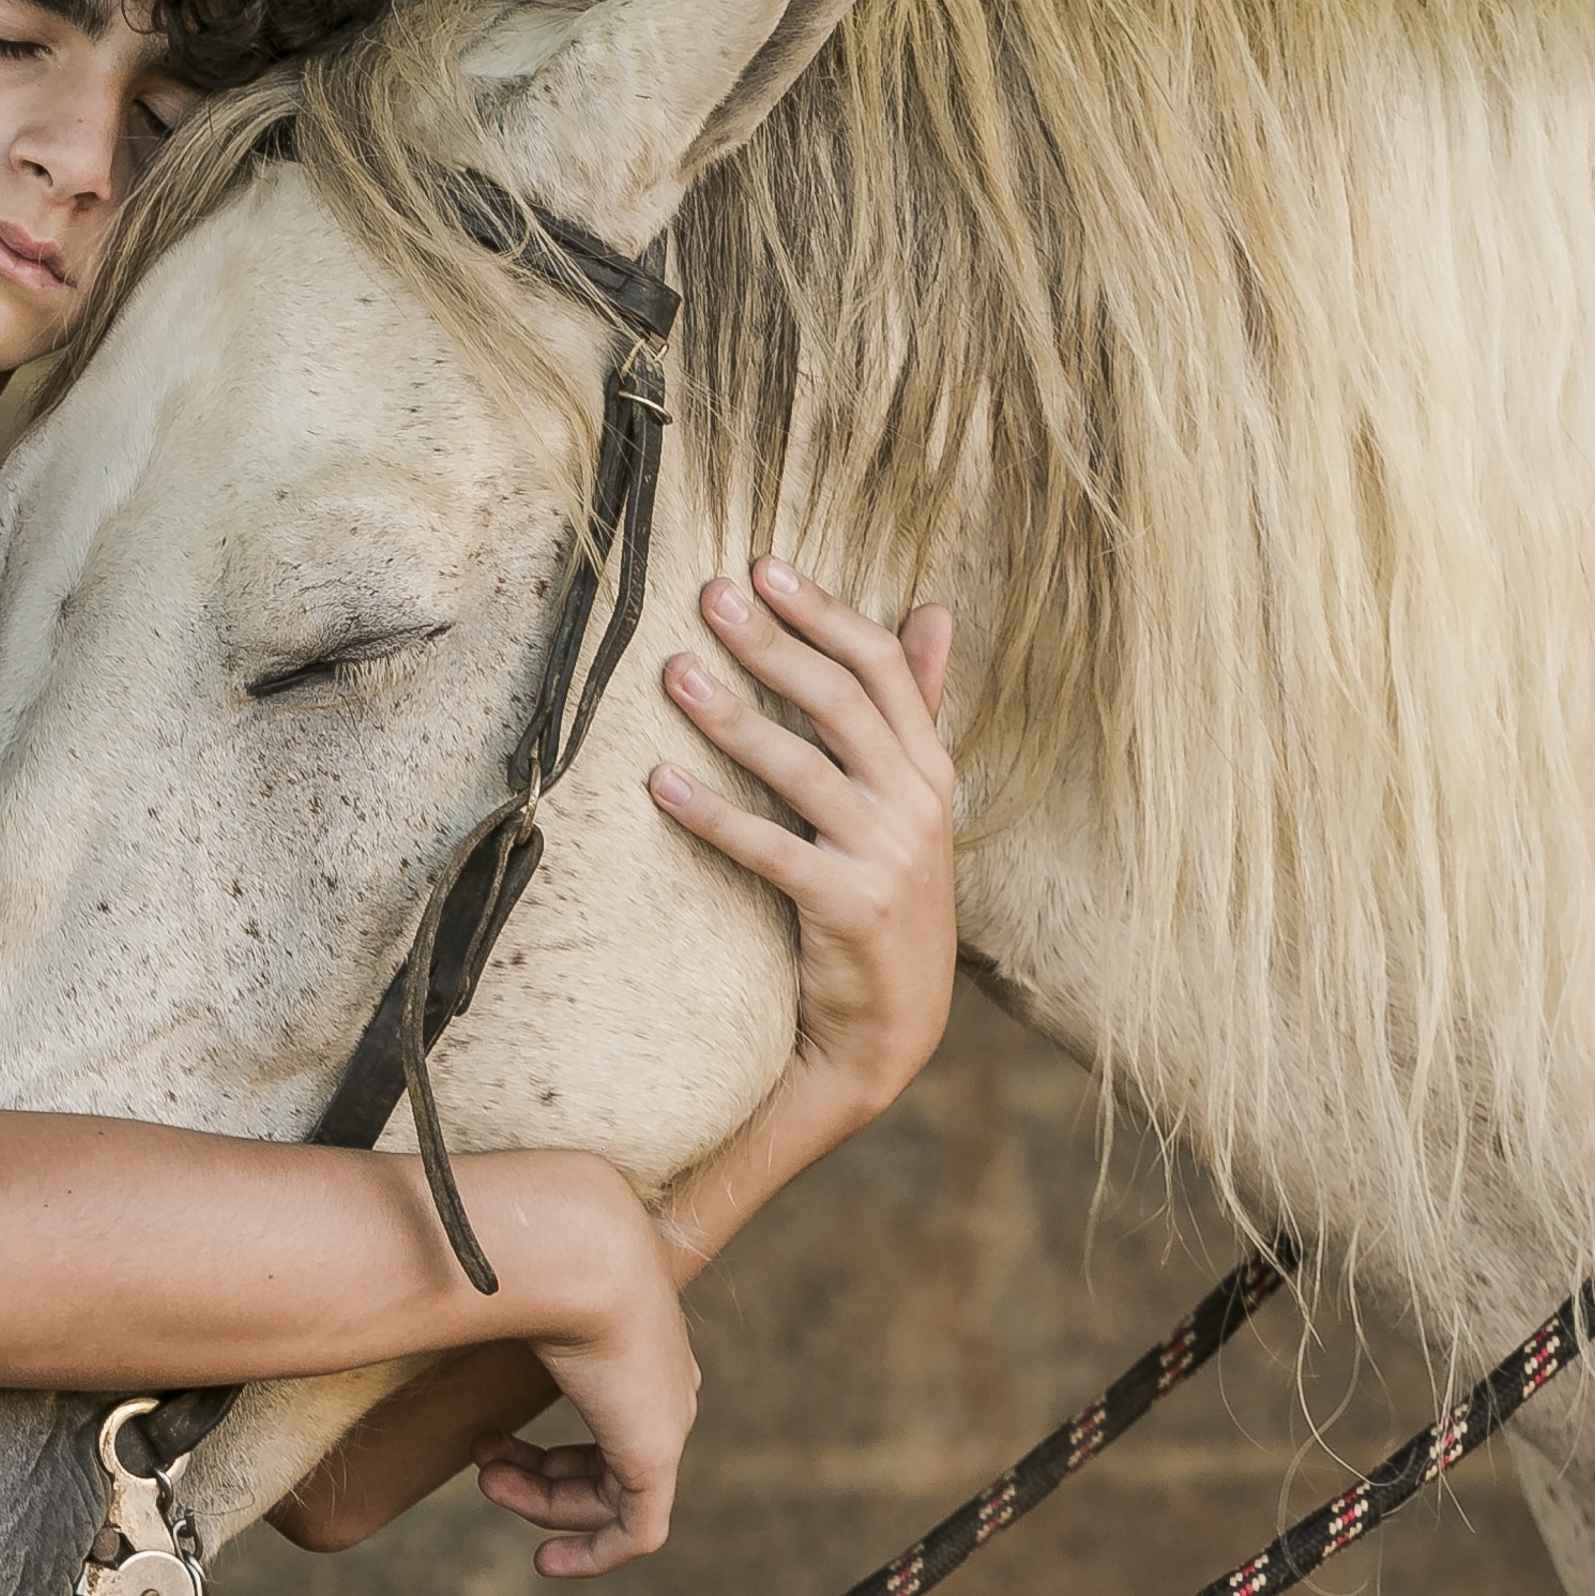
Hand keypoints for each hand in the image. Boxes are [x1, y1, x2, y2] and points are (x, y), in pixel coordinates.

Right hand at [509, 1163, 699, 1576]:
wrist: (578, 1250)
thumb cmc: (533, 1254)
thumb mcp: (509, 1281)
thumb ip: (483, 1296)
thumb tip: (414, 1276)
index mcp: (641, 1339)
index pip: (609, 1412)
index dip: (553, 1450)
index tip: (492, 1450)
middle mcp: (665, 1381)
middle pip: (607, 1457)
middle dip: (538, 1475)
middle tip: (481, 1464)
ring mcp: (666, 1419)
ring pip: (611, 1494)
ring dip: (541, 1501)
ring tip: (487, 1479)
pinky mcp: (657, 1454)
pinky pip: (637, 1532)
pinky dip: (594, 1554)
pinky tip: (547, 1563)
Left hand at [650, 558, 956, 1124]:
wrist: (891, 1028)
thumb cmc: (886, 895)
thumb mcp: (912, 802)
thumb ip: (917, 709)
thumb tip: (933, 610)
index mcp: (929, 769)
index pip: (882, 668)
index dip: (825, 612)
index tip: (764, 566)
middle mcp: (917, 806)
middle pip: (841, 703)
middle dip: (773, 644)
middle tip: (709, 598)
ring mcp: (887, 858)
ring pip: (803, 769)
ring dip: (732, 718)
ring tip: (674, 674)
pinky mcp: (848, 910)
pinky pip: (769, 850)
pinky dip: (713, 814)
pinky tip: (661, 783)